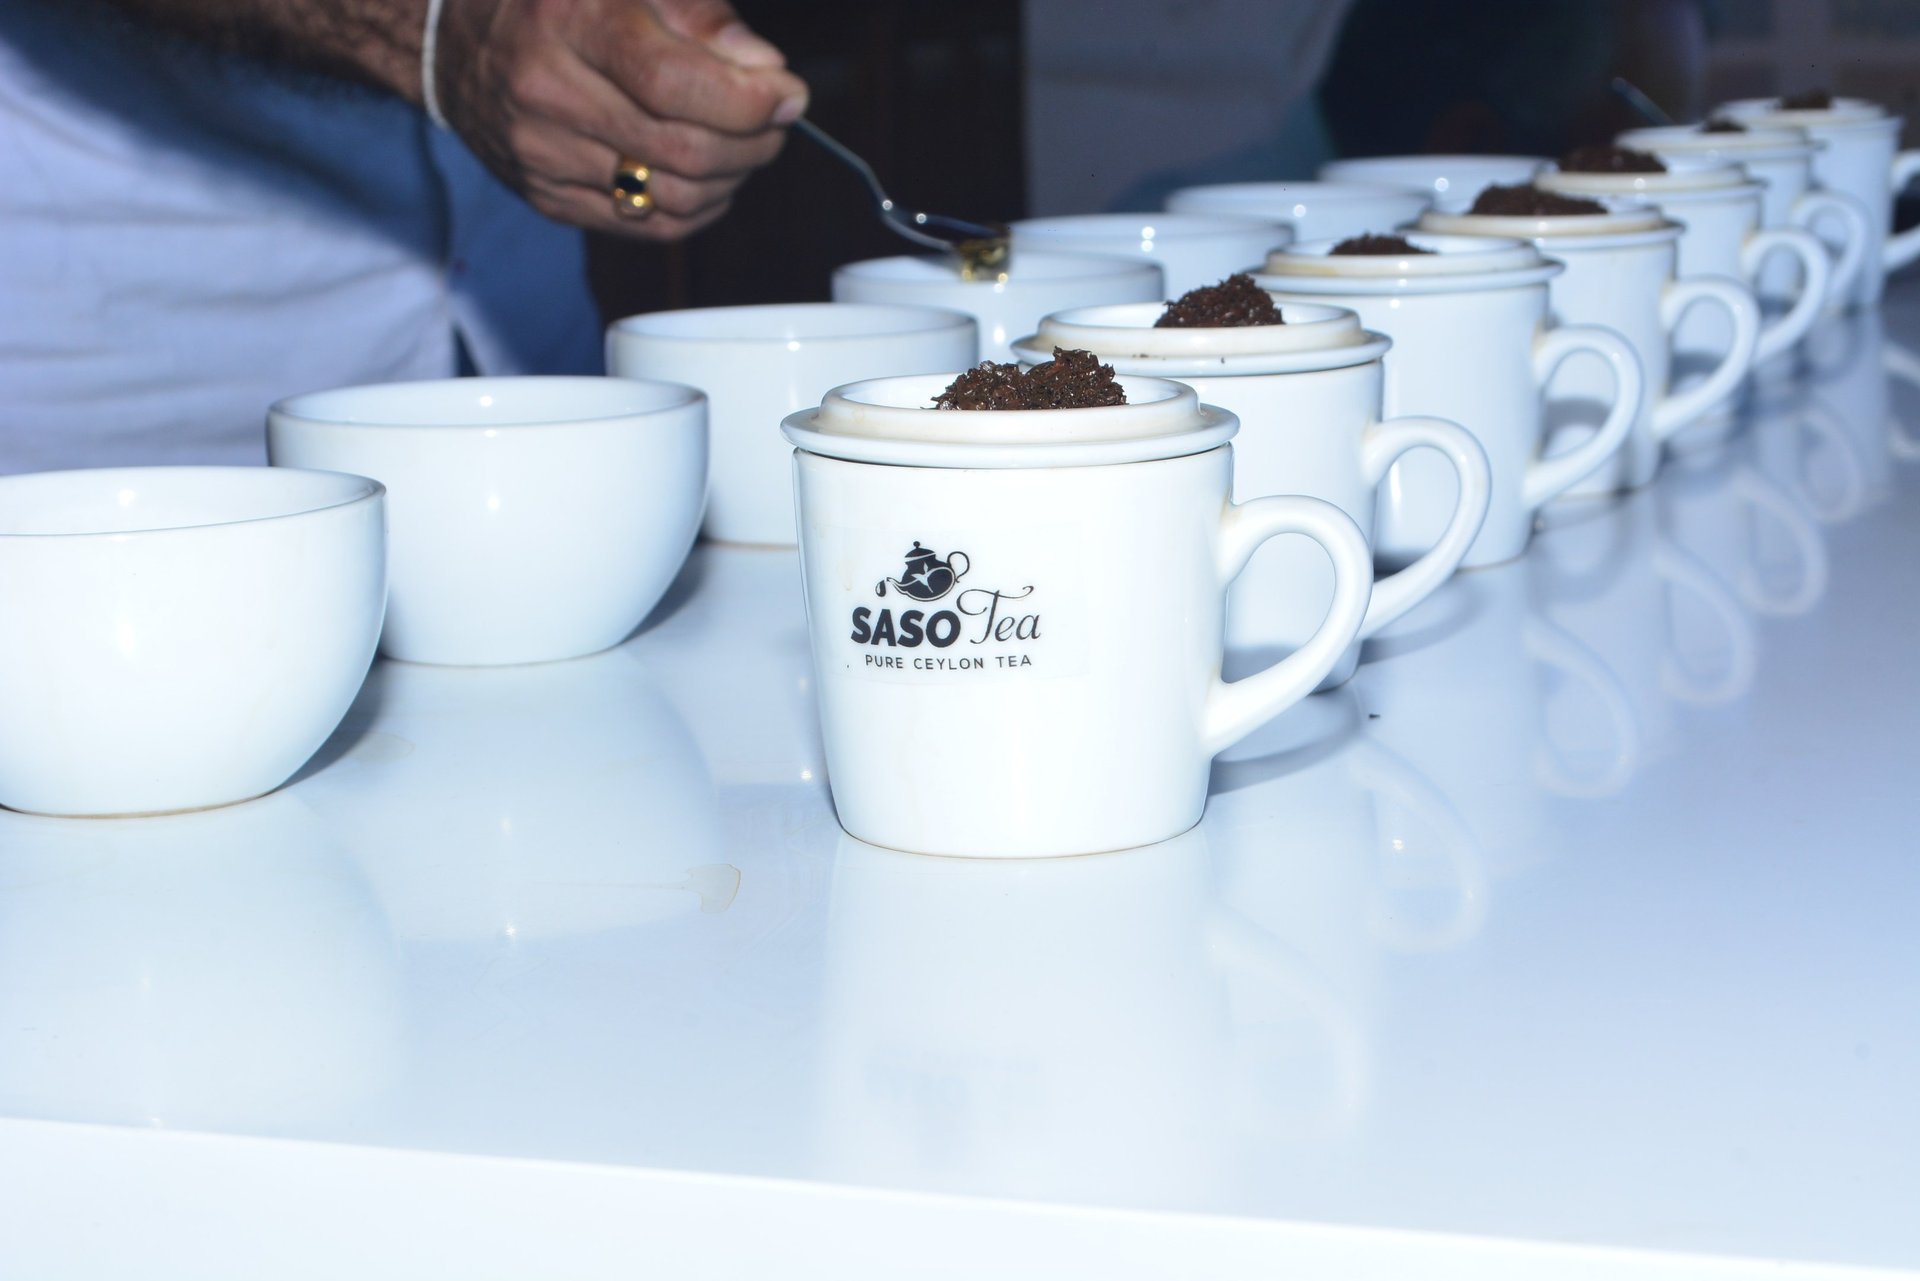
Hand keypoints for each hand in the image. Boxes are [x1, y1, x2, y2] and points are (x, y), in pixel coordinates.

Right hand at [435, 0, 806, 239]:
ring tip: (744, 145)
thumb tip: (766, 73)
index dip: (747, 101)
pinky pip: (646, 226)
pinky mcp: (548, 198)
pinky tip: (707, 177)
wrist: (455, 37)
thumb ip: (703, 17)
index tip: (787, 95)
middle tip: (775, 122)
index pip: (673, 83)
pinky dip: (695, 208)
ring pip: (671, 199)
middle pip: (681, 151)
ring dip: (731, 180)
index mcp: (569, 21)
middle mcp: (548, 92)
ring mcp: (543, 155)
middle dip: (752, 143)